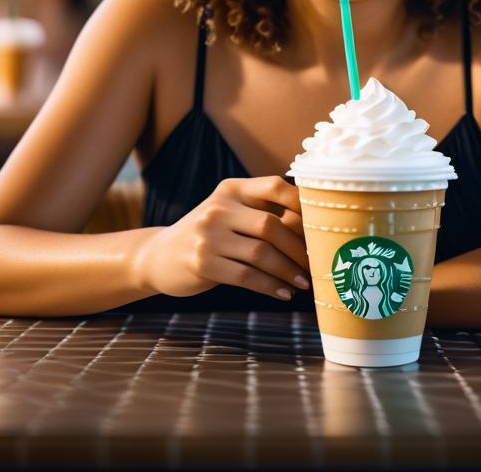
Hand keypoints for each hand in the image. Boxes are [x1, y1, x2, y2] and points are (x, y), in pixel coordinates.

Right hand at [134, 176, 310, 300]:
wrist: (159, 255)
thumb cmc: (210, 235)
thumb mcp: (231, 214)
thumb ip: (264, 214)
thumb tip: (314, 227)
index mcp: (232, 189)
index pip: (275, 186)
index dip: (302, 203)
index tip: (321, 225)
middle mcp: (219, 207)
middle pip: (271, 225)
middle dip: (299, 249)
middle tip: (316, 265)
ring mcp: (208, 235)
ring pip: (261, 254)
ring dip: (288, 271)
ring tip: (304, 282)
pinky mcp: (202, 263)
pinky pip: (246, 276)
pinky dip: (270, 286)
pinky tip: (284, 294)